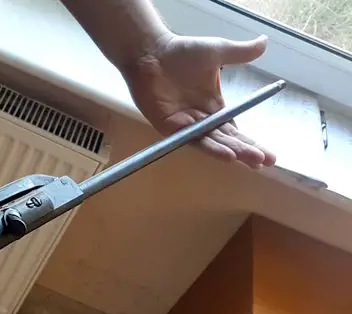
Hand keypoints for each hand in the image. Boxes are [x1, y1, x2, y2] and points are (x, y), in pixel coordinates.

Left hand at [123, 33, 275, 168]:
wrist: (151, 52)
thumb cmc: (181, 52)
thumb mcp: (218, 51)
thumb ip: (241, 52)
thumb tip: (265, 42)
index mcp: (214, 107)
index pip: (235, 131)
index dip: (251, 143)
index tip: (270, 156)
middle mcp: (201, 120)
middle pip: (227, 140)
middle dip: (246, 151)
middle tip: (265, 162)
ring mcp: (185, 124)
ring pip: (212, 142)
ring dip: (231, 151)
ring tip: (250, 159)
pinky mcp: (169, 126)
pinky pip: (191, 138)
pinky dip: (209, 146)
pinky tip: (226, 154)